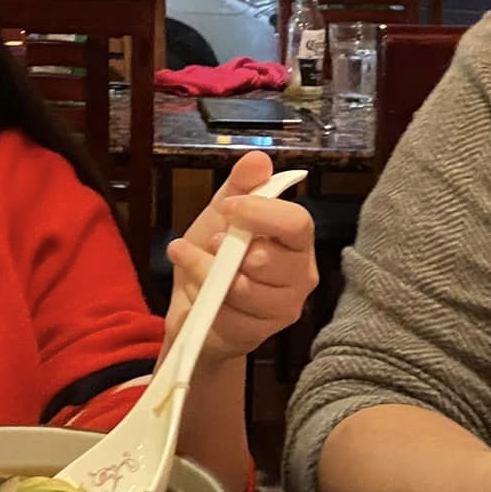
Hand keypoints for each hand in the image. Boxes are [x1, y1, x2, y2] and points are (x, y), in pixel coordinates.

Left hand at [165, 150, 317, 364]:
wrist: (194, 308)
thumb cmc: (216, 257)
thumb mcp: (223, 215)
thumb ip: (241, 187)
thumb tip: (258, 158)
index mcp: (296, 242)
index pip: (298, 224)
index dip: (261, 213)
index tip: (228, 206)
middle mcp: (299, 277)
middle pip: (273, 260)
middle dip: (233, 249)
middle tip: (212, 242)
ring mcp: (281, 309)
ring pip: (245, 289)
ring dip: (207, 272)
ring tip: (191, 262)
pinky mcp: (258, 334)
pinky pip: (228, 314)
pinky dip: (203, 297)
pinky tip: (195, 291)